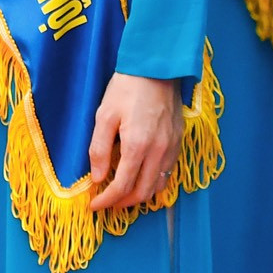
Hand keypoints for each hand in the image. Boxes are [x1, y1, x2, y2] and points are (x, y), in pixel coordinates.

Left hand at [88, 74, 180, 211]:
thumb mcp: (104, 115)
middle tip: (106, 201)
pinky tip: (141, 176)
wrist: (156, 68)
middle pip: (142, 193)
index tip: (94, 205)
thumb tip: (98, 178)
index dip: (106, 201)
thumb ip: (100, 149)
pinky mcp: (179, 142)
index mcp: (137, 146)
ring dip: (139, 195)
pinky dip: (153, 182)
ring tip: (122, 192)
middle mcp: (158, 152)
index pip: (122, 186)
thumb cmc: (127, 88)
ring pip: (157, 186)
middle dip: (122, 202)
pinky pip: (167, 173)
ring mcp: (172, 148)